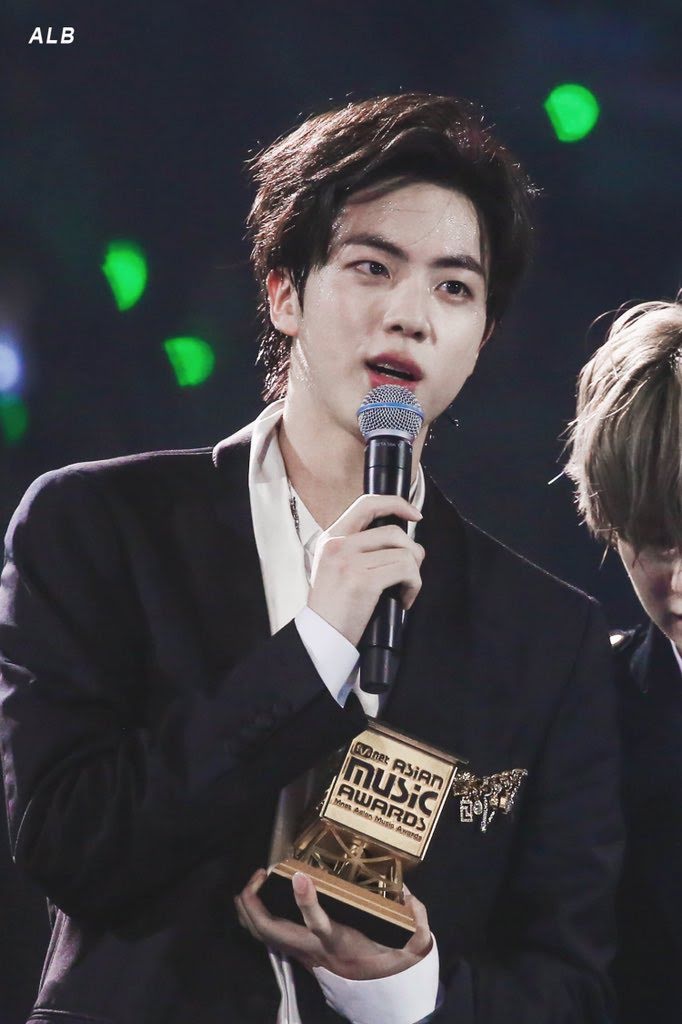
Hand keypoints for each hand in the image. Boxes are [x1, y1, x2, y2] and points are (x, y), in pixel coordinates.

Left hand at [234, 868, 431, 979]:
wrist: (384, 1004)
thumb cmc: (395, 971)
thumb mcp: (416, 947)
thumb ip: (418, 921)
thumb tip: (408, 894)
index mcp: (340, 944)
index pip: (319, 926)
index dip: (307, 902)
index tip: (299, 876)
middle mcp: (314, 950)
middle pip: (271, 931)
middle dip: (254, 902)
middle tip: (260, 872)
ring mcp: (303, 954)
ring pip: (263, 935)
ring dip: (249, 909)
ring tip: (254, 880)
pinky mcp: (301, 954)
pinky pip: (269, 936)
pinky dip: (257, 917)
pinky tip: (261, 898)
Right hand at [307, 495, 424, 645]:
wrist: (319, 637)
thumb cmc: (333, 608)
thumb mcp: (335, 568)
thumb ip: (358, 550)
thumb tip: (400, 541)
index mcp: (331, 538)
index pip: (367, 504)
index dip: (396, 503)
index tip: (415, 514)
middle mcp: (338, 545)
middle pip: (394, 532)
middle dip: (414, 551)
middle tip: (411, 572)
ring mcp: (349, 562)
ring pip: (404, 553)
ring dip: (414, 574)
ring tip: (405, 591)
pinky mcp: (362, 580)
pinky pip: (405, 571)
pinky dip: (413, 586)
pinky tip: (404, 600)